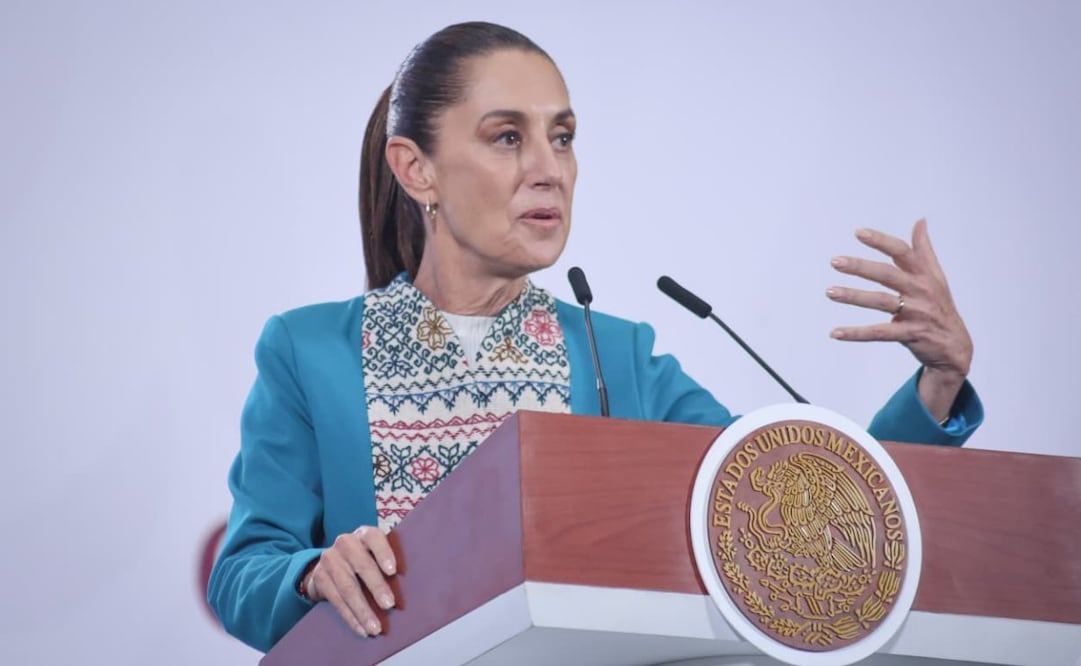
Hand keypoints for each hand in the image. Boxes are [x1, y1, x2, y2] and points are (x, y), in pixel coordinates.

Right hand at [302, 525, 396, 636]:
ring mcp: (330, 559)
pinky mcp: (319, 577)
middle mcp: (345, 543)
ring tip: (375, 627)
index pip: (374, 538)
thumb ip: (387, 563)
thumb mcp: (373, 554)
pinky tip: (361, 629)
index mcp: (364, 534)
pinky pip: (336, 600)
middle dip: (377, 587)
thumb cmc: (362, 560)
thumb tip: (412, 585)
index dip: (384, 553)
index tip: (393, 571)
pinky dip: (351, 617)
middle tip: (389, 605)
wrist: (328, 565)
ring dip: (363, 610)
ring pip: (348, 587)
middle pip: (362, 565)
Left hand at [826, 219, 972, 420]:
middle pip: (887, 274)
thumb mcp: (936, 277)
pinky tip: (835, 332)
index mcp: (924, 274)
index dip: (881, 241)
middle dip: (860, 267)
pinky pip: (879, 332)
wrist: (956, 347)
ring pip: (880, 301)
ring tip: (829, 291)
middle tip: (835, 261)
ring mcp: (916, 312)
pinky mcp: (910, 334)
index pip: (902, 252)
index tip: (858, 232)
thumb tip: (920, 221)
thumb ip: (924, 250)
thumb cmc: (940, 306)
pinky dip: (856, 333)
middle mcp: (920, 290)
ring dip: (853, 296)